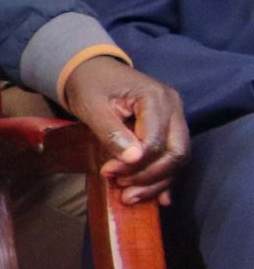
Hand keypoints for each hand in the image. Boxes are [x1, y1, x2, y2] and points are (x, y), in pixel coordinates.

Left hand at [62, 55, 189, 205]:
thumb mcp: (92, 105)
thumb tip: (133, 159)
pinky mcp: (169, 129)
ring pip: (178, 158)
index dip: (135, 163)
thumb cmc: (89, 85)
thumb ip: (112, 131)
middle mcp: (173, 108)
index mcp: (155, 98)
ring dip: (157, 182)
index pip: (156, 140)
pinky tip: (157, 198)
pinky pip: (173, 157)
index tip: (109, 172)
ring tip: (130, 197)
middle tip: (124, 192)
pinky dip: (164, 177)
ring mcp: (174, 118)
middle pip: (176, 152)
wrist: (92, 69)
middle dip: (151, 177)